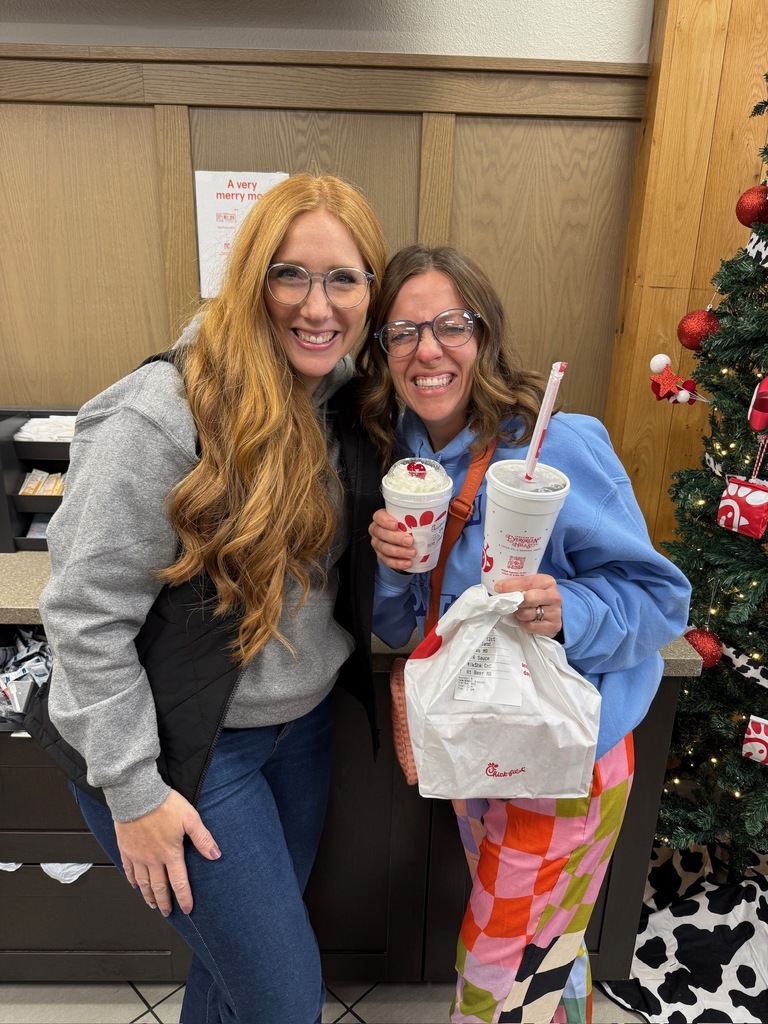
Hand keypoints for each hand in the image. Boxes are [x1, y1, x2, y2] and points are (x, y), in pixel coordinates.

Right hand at [115, 789, 220, 916]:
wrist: (137, 795)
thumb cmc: (164, 805)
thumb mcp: (190, 818)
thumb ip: (203, 838)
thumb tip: (215, 854)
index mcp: (170, 853)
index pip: (179, 882)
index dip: (184, 898)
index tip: (187, 909)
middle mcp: (153, 859)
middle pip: (159, 887)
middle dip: (164, 902)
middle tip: (167, 912)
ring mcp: (137, 855)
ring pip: (143, 882)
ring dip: (148, 895)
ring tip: (152, 904)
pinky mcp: (126, 849)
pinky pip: (128, 870)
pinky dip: (132, 880)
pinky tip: (135, 885)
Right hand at [369, 507, 414, 571]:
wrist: (403, 541)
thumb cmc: (406, 526)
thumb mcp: (408, 519)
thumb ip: (415, 517)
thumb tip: (433, 518)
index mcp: (381, 519)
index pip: (378, 516)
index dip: (385, 520)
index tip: (396, 524)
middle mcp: (377, 531)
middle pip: (381, 533)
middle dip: (396, 538)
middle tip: (410, 541)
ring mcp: (378, 544)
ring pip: (384, 548)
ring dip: (399, 552)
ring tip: (412, 553)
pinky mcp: (381, 556)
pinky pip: (387, 561)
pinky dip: (398, 563)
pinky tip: (408, 563)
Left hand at [495, 573, 562, 638]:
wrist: (553, 613)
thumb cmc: (537, 597)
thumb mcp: (531, 587)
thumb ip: (519, 585)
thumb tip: (499, 587)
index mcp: (548, 582)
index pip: (528, 582)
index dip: (512, 585)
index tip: (498, 587)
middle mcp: (554, 596)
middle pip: (529, 598)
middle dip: (517, 602)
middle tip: (513, 604)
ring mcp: (556, 612)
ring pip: (527, 614)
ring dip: (519, 614)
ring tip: (520, 612)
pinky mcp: (554, 626)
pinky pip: (530, 626)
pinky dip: (524, 624)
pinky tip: (526, 621)